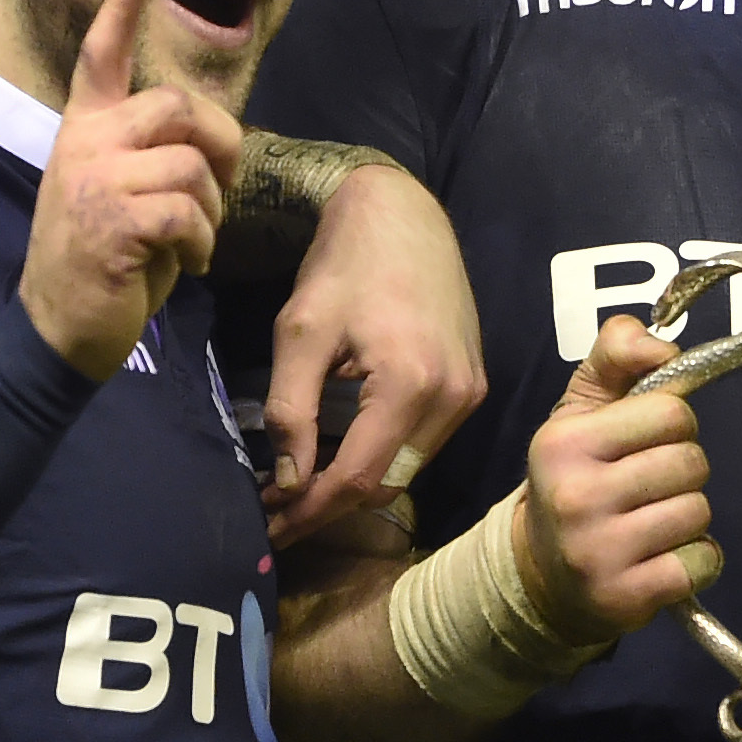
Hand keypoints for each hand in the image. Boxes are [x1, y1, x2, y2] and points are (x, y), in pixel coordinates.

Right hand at [19, 0, 239, 379]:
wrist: (58, 327)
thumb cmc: (100, 262)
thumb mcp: (117, 194)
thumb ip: (149, 156)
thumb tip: (210, 143)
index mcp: (84, 130)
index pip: (100, 56)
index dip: (120, 8)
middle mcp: (86, 144)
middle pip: (179, 106)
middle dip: (222, 145)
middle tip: (222, 186)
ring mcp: (95, 179)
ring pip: (191, 164)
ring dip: (211, 211)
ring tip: (190, 242)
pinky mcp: (113, 220)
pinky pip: (187, 211)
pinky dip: (199, 244)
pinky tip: (181, 265)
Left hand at [259, 162, 486, 548]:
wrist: (402, 214)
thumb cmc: (343, 265)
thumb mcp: (299, 334)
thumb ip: (289, 411)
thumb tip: (287, 482)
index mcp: (410, 383)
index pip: (358, 478)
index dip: (310, 510)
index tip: (269, 527)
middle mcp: (452, 397)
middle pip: (387, 484)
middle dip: (330, 505)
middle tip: (277, 509)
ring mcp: (469, 393)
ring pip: (408, 469)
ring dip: (357, 483)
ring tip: (302, 483)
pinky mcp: (472, 384)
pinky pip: (424, 443)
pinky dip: (383, 456)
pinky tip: (343, 449)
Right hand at [516, 318, 724, 629]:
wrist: (542, 574)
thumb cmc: (577, 477)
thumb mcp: (583, 409)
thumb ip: (618, 354)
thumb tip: (665, 346)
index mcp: (564, 442)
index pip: (671, 412)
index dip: (673, 425)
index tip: (648, 442)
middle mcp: (575, 496)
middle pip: (690, 463)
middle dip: (683, 472)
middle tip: (650, 487)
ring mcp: (598, 551)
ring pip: (698, 513)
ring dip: (688, 518)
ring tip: (652, 523)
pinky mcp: (624, 596)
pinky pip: (701, 563)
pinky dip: (695, 562)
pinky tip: (661, 560)